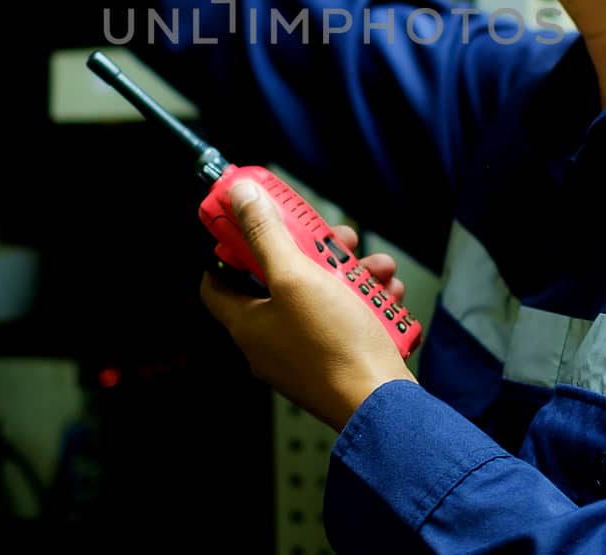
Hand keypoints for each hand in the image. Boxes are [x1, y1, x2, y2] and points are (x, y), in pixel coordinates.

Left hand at [201, 181, 417, 430]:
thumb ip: (266, 234)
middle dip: (312, 252)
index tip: (254, 221)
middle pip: (280, 281)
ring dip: (350, 274)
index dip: (230, 246)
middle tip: (334, 238)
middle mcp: (271, 342)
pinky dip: (366, 301)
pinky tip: (388, 293)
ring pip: (320, 297)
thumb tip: (240, 199)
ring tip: (374, 266)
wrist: (384, 405)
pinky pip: (345, 320)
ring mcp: (305, 354)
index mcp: (248, 324)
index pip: (217, 280)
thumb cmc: (335, 348)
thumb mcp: (296, 276)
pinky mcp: (338, 361)